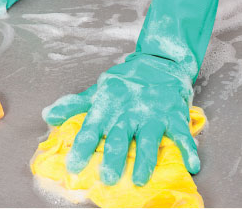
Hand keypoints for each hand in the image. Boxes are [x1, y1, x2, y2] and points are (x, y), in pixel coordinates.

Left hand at [43, 53, 199, 185]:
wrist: (159, 60)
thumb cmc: (127, 80)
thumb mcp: (99, 89)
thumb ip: (75, 105)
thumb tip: (49, 114)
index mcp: (107, 105)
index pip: (90, 129)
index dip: (81, 149)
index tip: (73, 167)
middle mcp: (129, 111)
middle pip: (119, 138)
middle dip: (113, 160)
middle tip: (108, 179)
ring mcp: (152, 114)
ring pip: (148, 140)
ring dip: (144, 161)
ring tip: (139, 180)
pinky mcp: (174, 115)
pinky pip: (181, 134)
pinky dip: (188, 149)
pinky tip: (191, 164)